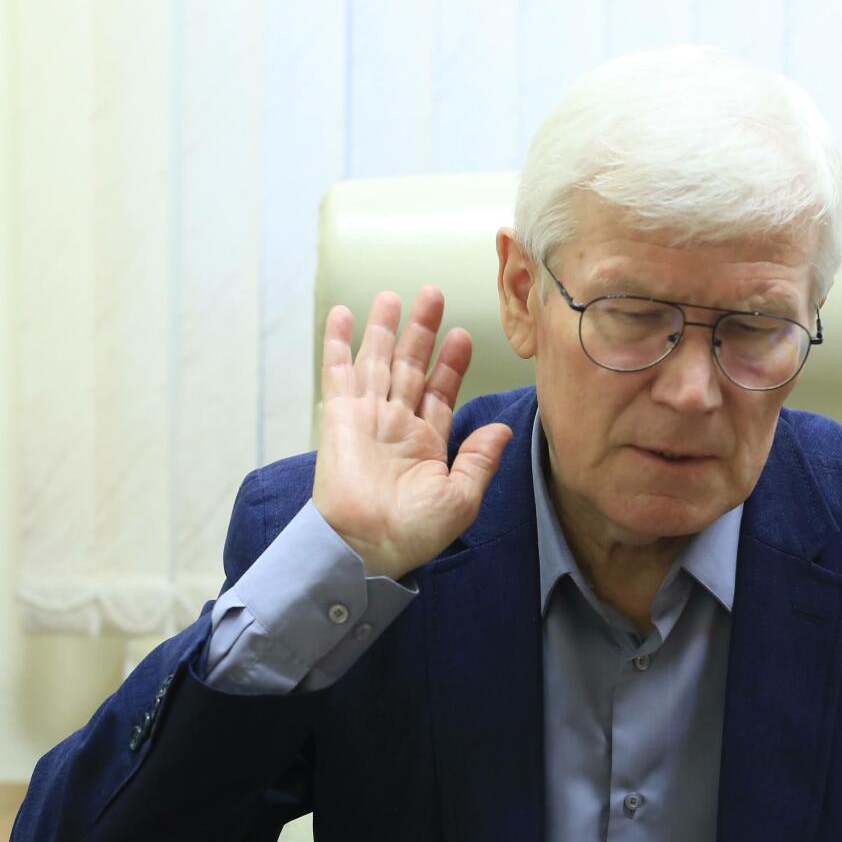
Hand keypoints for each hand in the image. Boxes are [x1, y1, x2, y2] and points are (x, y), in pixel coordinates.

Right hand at [312, 287, 512, 578]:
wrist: (366, 546)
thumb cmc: (413, 532)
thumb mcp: (461, 497)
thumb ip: (480, 459)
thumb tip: (503, 430)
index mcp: (427, 442)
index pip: (441, 390)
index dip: (452, 363)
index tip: (463, 335)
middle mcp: (396, 424)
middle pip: (411, 365)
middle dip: (422, 330)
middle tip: (433, 295)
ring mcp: (367, 417)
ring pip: (379, 360)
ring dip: (385, 328)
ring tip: (393, 295)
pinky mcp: (339, 415)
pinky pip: (338, 371)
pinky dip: (339, 342)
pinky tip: (342, 315)